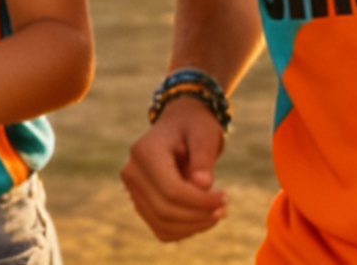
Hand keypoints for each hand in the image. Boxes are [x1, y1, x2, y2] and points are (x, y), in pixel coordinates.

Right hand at [120, 97, 228, 240]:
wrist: (179, 126)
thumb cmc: (194, 128)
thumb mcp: (203, 135)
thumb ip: (203, 158)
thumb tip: (203, 185)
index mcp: (144, 151)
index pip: (171, 190)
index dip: (200, 201)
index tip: (224, 198)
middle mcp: (132, 172)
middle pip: (165, 210)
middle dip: (198, 215)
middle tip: (224, 209)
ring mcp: (132, 190)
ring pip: (162, 224)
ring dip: (194, 226)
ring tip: (216, 213)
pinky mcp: (140, 203)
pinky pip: (161, 229)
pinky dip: (184, 230)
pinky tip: (202, 217)